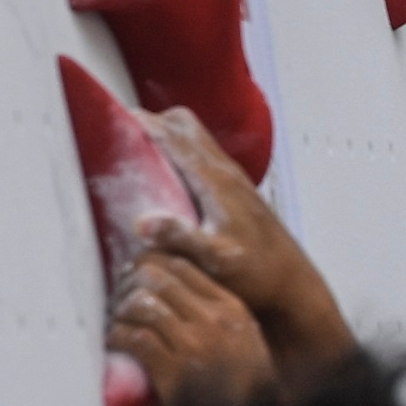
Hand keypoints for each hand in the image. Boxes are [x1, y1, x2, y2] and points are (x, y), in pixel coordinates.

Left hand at [110, 252, 274, 405]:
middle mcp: (214, 322)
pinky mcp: (173, 371)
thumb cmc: (245, 390)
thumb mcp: (245, 342)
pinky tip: (116, 342)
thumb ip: (218, 316)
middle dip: (132, 283)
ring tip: (117, 319)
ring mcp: (194, 346)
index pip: (182, 266)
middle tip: (120, 293)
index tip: (138, 274)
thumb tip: (177, 292)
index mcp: (232, 310)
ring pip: (142, 305)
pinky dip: (118, 337)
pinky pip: (134, 339)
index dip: (152, 265)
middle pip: (157, 279)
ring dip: (121, 310)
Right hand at [132, 108, 353, 376]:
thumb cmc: (259, 276)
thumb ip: (182, 239)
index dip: (142, 124)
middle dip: (152, 123)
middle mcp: (225, 172)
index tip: (112, 120)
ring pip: (193, 136)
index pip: (174, 137)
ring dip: (166, 136)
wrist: (293, 285)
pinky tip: (165, 183)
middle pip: (184, 123)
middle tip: (123, 141)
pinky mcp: (235, 190)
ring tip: (137, 157)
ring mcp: (232, 178)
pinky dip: (179, 155)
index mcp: (216, 182)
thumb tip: (144, 222)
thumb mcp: (217, 261)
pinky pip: (201, 155)